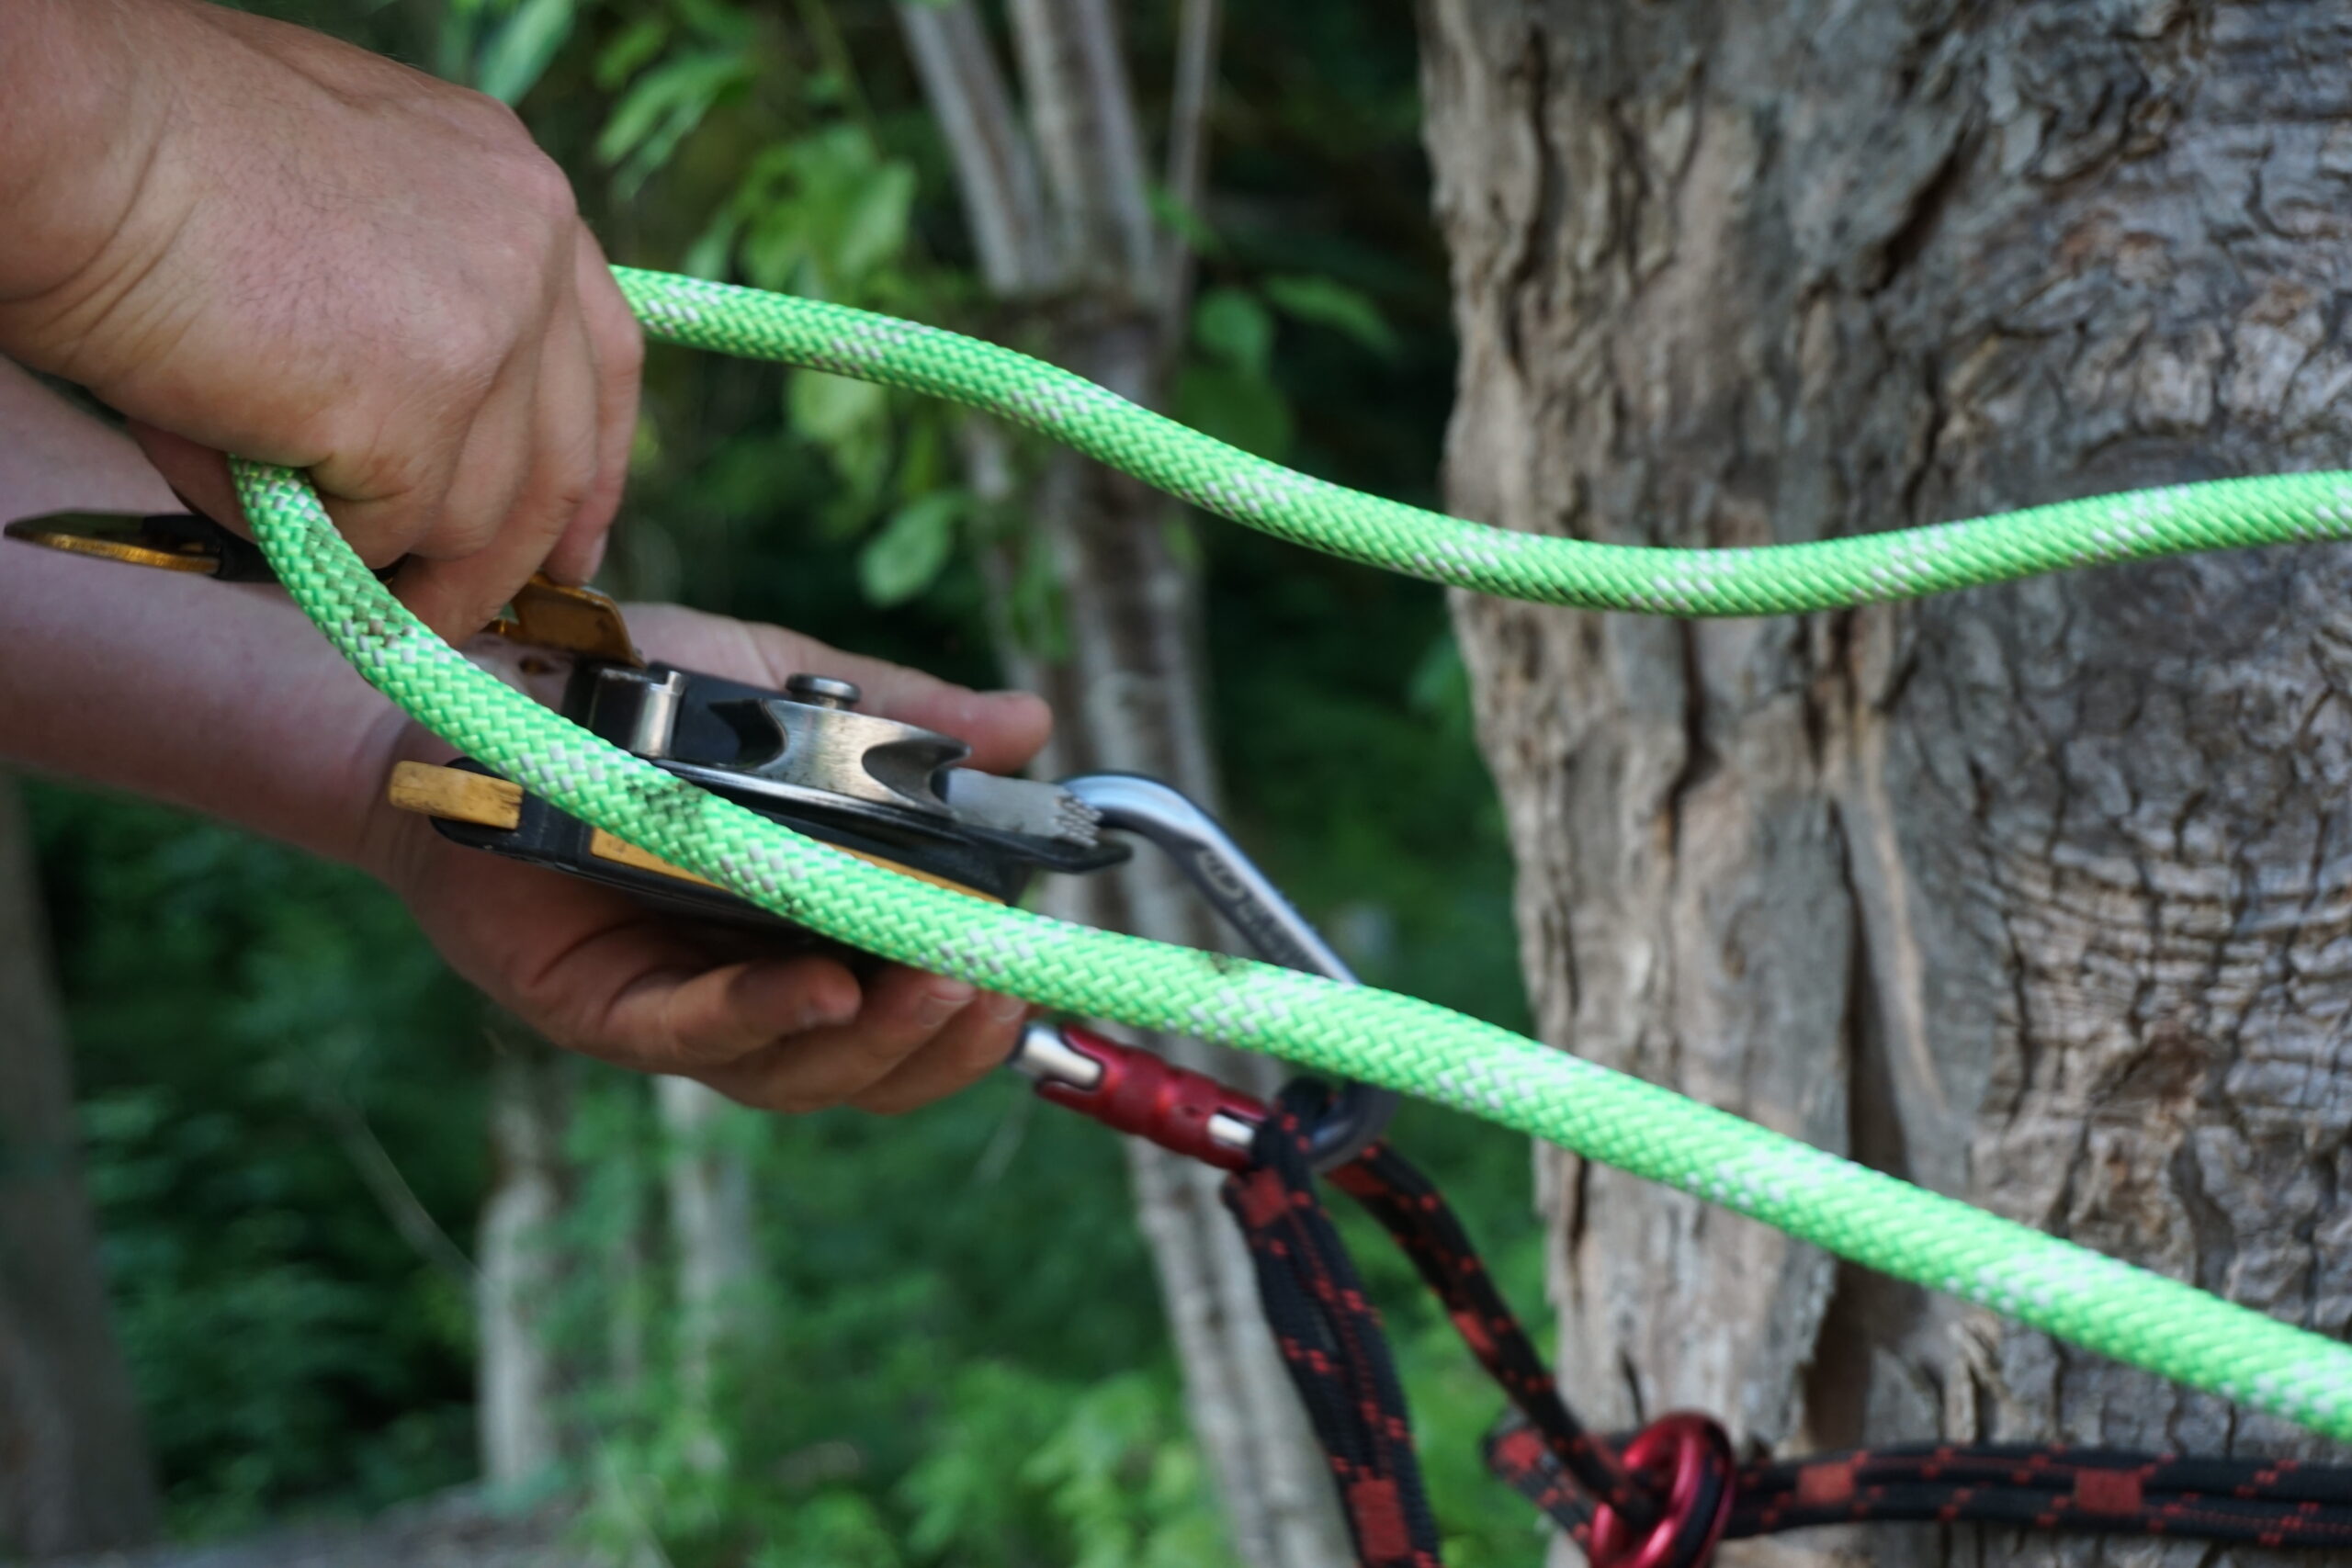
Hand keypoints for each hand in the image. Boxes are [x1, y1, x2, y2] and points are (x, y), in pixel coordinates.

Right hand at [0, 0, 640, 640]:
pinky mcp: (418, 414)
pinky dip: (309, 541)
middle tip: (453, 611)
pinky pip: (380, 538)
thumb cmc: (156, 155)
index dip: (589, 470)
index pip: (599, 362)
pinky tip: (244, 483)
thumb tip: (425, 448)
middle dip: (507, 559)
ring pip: (470, 520)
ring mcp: (487, 334)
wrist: (76, 140)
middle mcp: (530, 253)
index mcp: (518, 191)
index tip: (569, 550)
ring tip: (293, 531)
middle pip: (556, 462)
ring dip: (387, 558)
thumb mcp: (347, 200)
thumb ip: (416, 297)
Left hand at [366, 606, 1055, 1114]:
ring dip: (879, 1040)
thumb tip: (1031, 725)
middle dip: (945, 1042)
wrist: (476, 684)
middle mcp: (752, 983)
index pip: (911, 1002)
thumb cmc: (628, 694)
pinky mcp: (599, 1009)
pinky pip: (692, 1033)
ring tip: (939, 985)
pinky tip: (826, 990)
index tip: (1032, 971)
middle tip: (999, 988)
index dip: (977, 1011)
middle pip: (868, 1065)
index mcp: (812, 923)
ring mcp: (678, 1005)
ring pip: (795, 1071)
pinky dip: (765, 1016)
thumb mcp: (786, 691)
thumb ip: (901, 718)